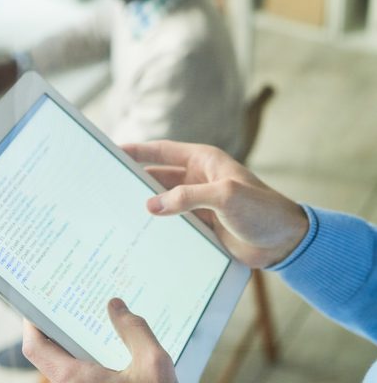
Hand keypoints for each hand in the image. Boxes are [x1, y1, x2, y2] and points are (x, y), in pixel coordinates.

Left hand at [22, 298, 176, 382]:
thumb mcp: (153, 363)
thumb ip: (133, 330)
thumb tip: (116, 306)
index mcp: (74, 380)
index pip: (35, 349)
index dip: (31, 324)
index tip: (37, 306)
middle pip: (49, 356)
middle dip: (59, 330)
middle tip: (70, 306)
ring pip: (65, 370)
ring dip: (75, 347)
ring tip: (92, 325)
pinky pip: (79, 380)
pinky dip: (86, 364)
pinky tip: (107, 352)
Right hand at [123, 140, 308, 268]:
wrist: (285, 242)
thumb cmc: (261, 209)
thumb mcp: (224, 196)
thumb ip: (187, 198)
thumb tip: (151, 205)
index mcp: (204, 160)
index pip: (162, 151)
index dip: (138, 150)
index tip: (113, 152)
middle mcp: (198, 178)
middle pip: (159, 175)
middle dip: (137, 179)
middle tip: (108, 185)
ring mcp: (199, 203)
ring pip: (165, 200)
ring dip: (147, 204)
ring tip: (118, 211)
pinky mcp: (203, 225)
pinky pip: (175, 222)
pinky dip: (159, 225)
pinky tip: (141, 233)